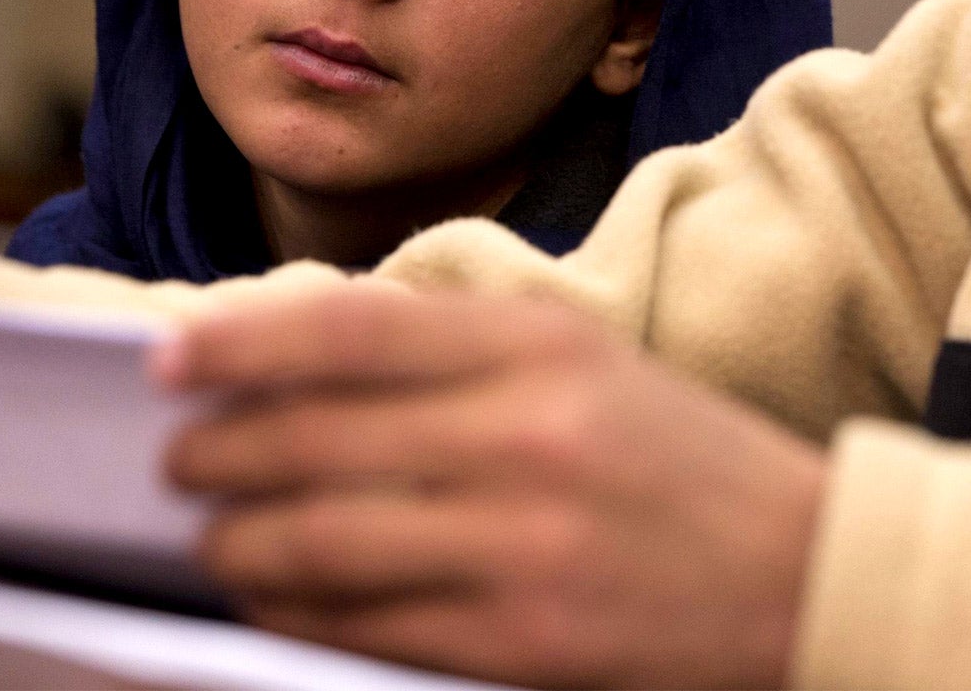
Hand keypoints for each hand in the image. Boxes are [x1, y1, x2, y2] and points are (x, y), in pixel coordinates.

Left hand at [155, 287, 825, 688]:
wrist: (802, 567)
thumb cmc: (682, 458)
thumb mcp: (586, 361)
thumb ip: (459, 348)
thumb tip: (298, 354)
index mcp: (544, 345)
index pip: (350, 329)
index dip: (239, 341)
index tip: (167, 357)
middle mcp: (528, 432)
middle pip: (313, 437)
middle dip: (217, 452)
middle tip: (179, 459)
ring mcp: (522, 543)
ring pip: (318, 541)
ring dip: (238, 539)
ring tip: (215, 533)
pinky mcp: (519, 641)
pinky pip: (361, 626)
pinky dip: (294, 609)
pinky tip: (275, 593)